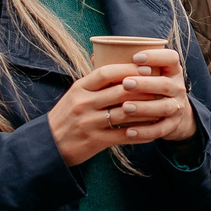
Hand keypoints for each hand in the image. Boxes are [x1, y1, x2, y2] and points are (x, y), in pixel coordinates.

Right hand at [49, 59, 196, 165]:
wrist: (49, 144)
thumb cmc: (66, 116)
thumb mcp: (75, 95)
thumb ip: (95, 84)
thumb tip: (120, 68)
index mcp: (80, 88)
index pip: (105, 73)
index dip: (127, 68)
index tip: (145, 66)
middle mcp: (84, 103)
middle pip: (119, 91)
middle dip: (143, 88)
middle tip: (161, 85)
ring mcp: (89, 122)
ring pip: (125, 113)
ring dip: (146, 110)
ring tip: (161, 106)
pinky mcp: (95, 141)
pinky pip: (123, 135)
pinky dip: (140, 132)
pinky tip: (152, 130)